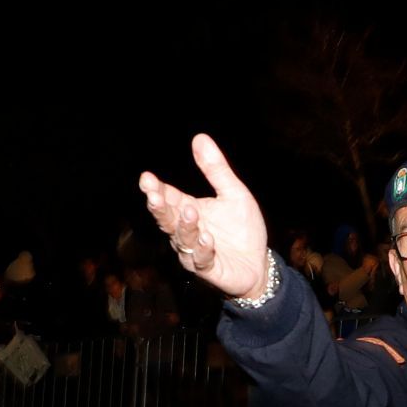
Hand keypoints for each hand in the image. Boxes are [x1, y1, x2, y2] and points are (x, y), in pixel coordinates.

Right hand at [138, 135, 268, 300]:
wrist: (259, 263)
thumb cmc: (243, 230)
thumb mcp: (234, 194)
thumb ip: (216, 170)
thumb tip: (200, 137)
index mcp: (188, 209)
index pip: (167, 197)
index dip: (156, 189)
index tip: (147, 178)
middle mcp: (186, 230)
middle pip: (166, 218)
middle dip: (159, 207)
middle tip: (154, 195)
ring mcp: (195, 251)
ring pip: (182, 239)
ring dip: (185, 226)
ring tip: (190, 212)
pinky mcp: (209, 269)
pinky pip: (201, 260)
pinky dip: (203, 249)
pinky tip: (208, 238)